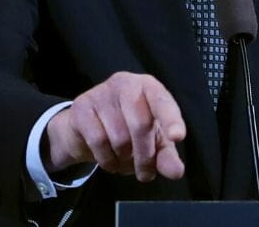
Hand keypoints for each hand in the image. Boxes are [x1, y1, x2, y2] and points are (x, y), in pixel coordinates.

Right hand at [45, 72, 185, 181]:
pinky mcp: (81, 107)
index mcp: (149, 87)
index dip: (171, 120)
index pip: (163, 102)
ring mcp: (101, 93)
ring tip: (126, 163)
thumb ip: (166, 155)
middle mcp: (126, 84)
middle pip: (141, 125)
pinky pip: (98, 141)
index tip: (177, 137)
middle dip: (145, 156)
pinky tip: (110, 161)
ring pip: (119, 137)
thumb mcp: (153, 141)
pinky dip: (107, 159)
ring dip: (125, 160)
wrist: (86, 129)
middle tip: (146, 175)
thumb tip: (176, 173)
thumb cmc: (129, 128)